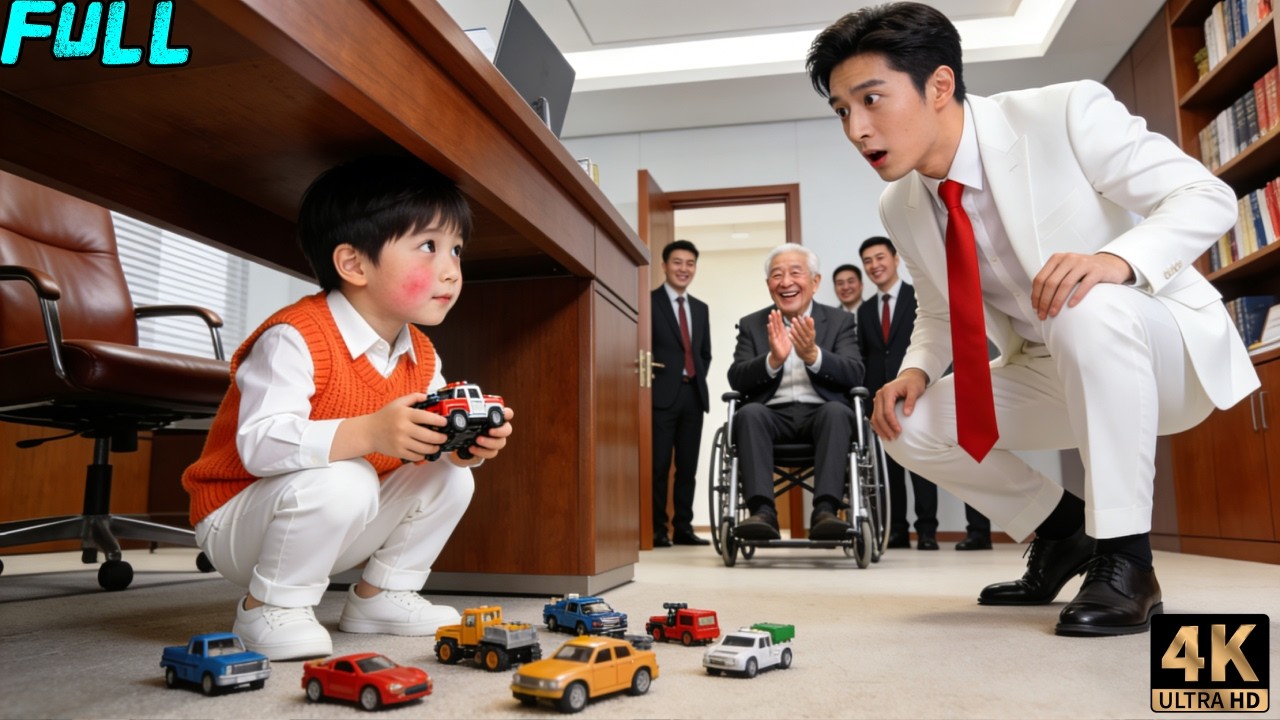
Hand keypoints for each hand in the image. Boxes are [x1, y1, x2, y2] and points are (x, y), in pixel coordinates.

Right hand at [333, 393, 447, 461]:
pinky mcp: (398, 452)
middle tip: (444, 437)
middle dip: (440, 438)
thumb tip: (428, 397)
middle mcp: (403, 428)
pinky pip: (416, 456)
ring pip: (424, 448)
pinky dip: (423, 455)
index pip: (426, 417)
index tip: (445, 423)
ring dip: (434, 448)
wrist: (368, 432)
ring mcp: (400, 442)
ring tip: (437, 445)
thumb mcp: (398, 402)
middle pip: (428, 436)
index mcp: (404, 414)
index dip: (439, 421)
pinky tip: (425, 451)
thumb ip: (414, 397)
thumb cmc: (385, 416)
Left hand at [458, 406, 514, 462]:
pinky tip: (472, 448)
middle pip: (508, 430)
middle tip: (490, 431)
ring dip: (489, 442)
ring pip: (500, 443)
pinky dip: (482, 451)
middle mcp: (498, 429)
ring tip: (477, 440)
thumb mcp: (463, 419)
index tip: (503, 414)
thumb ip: (462, 413)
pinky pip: (491, 453)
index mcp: (494, 418)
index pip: (507, 414)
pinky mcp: (490, 451)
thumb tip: (448, 410)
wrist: (461, 445)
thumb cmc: (465, 428)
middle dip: (500, 431)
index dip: (507, 414)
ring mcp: (495, 441)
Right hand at [766, 310, 791, 368]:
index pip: (779, 323)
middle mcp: (776, 334)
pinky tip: (769, 325)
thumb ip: (787, 332)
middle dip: (774, 317)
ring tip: (770, 315)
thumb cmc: (784, 348)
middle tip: (773, 310)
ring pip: (772, 328)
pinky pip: (772, 334)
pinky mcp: (773, 342)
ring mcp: (774, 337)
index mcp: (781, 333)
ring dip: (771, 321)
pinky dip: (770, 329)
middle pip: (775, 324)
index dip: (779, 317)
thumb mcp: (787, 338)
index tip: (778, 310)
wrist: (781, 357)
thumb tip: (788, 326)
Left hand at [788, 315, 817, 365]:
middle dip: (798, 325)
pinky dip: (792, 339)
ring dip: (795, 331)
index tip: (799, 316)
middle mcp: (808, 339)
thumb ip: (810, 325)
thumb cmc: (808, 340)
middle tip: (793, 319)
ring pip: (799, 337)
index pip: (807, 327)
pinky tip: (789, 334)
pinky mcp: (799, 349)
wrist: (809, 353)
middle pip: (803, 332)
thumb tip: (809, 317)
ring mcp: (804, 344)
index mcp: (811, 334)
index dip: (803, 322)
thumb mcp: (811, 333)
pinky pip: (796, 343)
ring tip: (790, 325)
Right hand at [870, 369, 927, 440]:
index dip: (892, 422)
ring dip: (880, 429)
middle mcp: (880, 395)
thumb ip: (910, 401)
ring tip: (888, 437)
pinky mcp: (879, 403)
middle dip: (886, 428)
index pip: (887, 411)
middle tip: (893, 437)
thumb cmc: (912, 382)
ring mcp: (878, 399)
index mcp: (887, 391)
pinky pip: (875, 416)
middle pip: (879, 416)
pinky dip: (878, 425)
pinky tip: (882, 432)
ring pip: (875, 417)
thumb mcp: (915, 390)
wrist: (910, 377)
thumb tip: (907, 413)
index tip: (898, 430)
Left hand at [1031, 252, 1132, 319]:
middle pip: (1051, 283)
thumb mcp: (1065, 270)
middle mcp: (1069, 259)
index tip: (1035, 309)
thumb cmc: (1084, 271)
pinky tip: (1071, 306)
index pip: (1040, 278)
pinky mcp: (1097, 270)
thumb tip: (1036, 300)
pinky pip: (1085, 284)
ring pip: (1065, 285)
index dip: (1036, 295)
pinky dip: (1076, 296)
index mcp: (1057, 259)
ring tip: (1053, 313)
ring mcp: (1083, 263)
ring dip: (1057, 302)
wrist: (1110, 264)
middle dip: (1044, 301)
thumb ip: (1052, 279)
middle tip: (1043, 315)